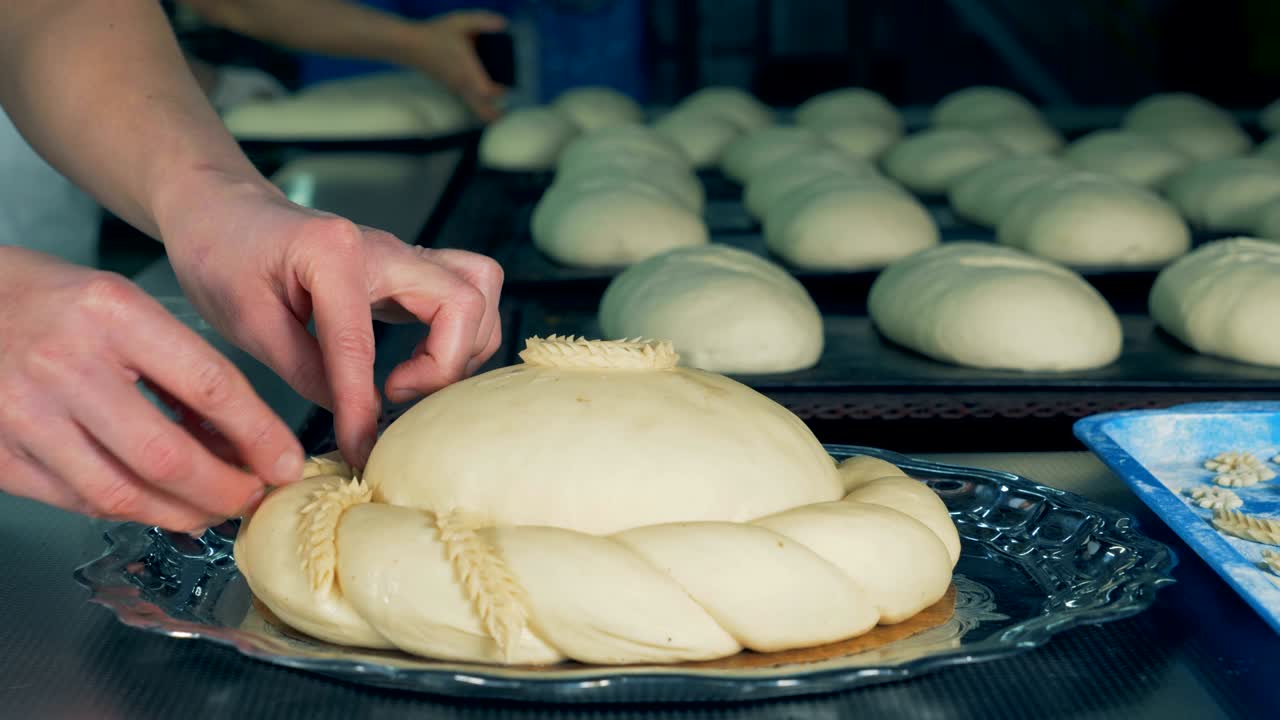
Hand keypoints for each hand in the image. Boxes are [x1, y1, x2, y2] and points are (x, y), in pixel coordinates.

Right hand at [0, 248, 302, 531]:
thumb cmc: (50, 301)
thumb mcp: (122, 306)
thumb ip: (178, 367)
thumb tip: (238, 440)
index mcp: (112, 313)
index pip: (211, 385)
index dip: (260, 436)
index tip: (287, 463)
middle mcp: (65, 364)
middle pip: (168, 456)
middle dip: (226, 490)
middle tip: (254, 498)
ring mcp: (23, 413)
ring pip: (122, 494)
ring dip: (181, 513)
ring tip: (212, 509)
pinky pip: (77, 502)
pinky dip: (128, 511)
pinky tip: (156, 505)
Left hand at [159, 175, 502, 467]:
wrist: (222, 211)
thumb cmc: (222, 255)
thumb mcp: (245, 320)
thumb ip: (304, 369)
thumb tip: (354, 418)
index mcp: (332, 253)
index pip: (362, 343)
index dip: (361, 405)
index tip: (360, 448)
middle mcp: (384, 246)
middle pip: (464, 300)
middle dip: (445, 364)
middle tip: (397, 395)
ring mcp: (403, 254)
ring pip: (479, 289)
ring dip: (463, 346)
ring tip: (411, 381)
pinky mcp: (408, 269)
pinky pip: (463, 295)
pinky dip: (458, 336)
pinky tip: (415, 364)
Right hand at [407, 10, 508, 121]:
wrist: (410, 46)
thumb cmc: (436, 33)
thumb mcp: (461, 22)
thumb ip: (483, 21)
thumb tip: (504, 23)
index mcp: (467, 70)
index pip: (486, 92)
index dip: (498, 92)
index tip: (508, 88)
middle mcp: (462, 84)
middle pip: (482, 112)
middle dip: (496, 115)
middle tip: (507, 114)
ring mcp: (456, 88)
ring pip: (475, 109)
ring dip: (488, 111)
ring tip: (501, 110)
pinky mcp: (452, 88)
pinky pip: (469, 102)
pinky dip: (479, 103)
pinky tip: (487, 93)